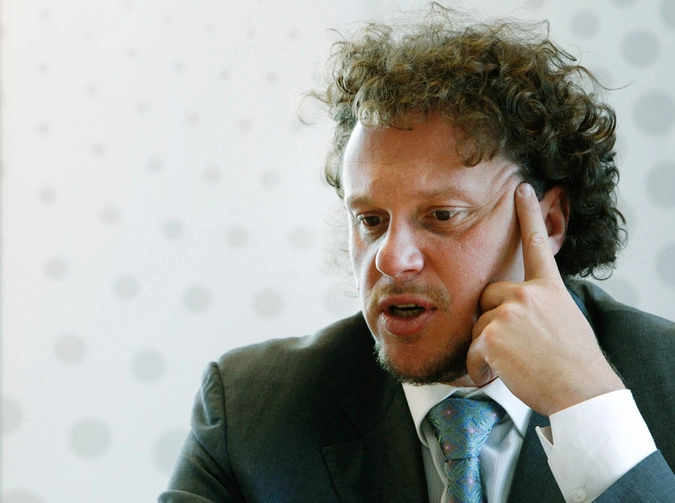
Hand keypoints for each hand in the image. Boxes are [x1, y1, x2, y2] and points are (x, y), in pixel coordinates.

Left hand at [466, 183, 624, 416]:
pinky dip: (480, 367)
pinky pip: (472, 349)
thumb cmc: (575, 365)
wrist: (582, 392)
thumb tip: (520, 311)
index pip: (537, 244)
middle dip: (491, 320)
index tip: (522, 189)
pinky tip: (498, 375)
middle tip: (514, 345)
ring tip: (514, 364)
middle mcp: (528, 293)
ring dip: (487, 348)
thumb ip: (541, 306)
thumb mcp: (566, 321)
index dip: (529, 215)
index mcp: (549, 289)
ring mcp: (509, 311)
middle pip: (487, 296)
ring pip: (478, 325)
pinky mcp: (492, 333)